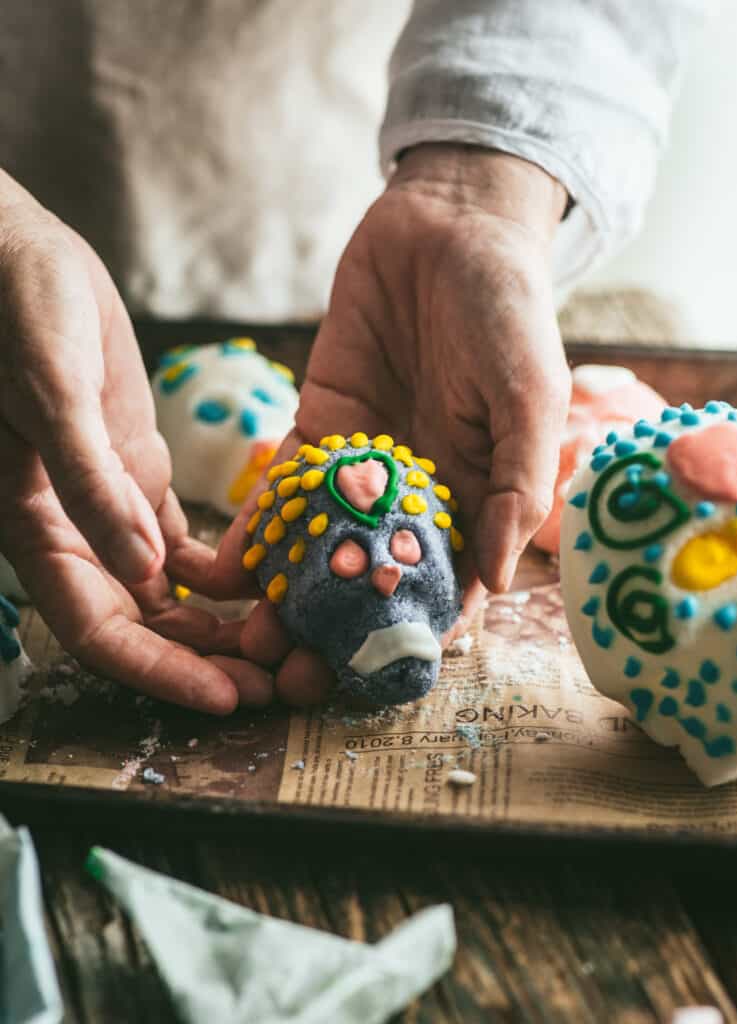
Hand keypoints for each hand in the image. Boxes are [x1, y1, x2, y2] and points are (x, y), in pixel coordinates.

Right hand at [0, 173, 273, 712]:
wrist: (17, 257)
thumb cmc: (15, 314)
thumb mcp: (50, 394)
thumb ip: (90, 484)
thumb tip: (145, 574)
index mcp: (36, 529)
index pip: (99, 631)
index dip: (159, 672)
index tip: (225, 699)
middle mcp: (75, 532)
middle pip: (143, 625)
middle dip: (205, 661)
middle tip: (277, 683)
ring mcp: (109, 505)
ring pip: (167, 592)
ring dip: (219, 624)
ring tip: (282, 642)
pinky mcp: (135, 471)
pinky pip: (182, 542)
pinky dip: (220, 569)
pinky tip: (265, 580)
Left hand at [199, 144, 570, 705]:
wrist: (447, 226)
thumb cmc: (508, 311)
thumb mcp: (530, 397)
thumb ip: (518, 486)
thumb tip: (498, 579)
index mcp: (477, 499)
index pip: (444, 586)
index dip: (411, 636)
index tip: (372, 678)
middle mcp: (417, 496)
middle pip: (373, 581)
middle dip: (335, 631)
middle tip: (294, 676)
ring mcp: (362, 467)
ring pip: (321, 550)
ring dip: (287, 598)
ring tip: (250, 640)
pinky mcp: (316, 430)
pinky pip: (283, 493)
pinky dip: (255, 533)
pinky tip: (221, 572)